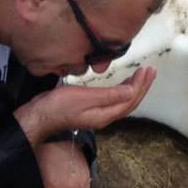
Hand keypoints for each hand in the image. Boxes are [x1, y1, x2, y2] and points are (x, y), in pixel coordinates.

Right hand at [13, 66, 155, 142]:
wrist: (38, 116)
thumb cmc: (58, 107)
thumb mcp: (85, 98)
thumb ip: (109, 95)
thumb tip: (131, 92)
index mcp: (105, 115)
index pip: (130, 100)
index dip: (141, 86)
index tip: (147, 70)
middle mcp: (104, 117)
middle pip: (129, 103)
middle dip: (141, 87)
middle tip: (150, 71)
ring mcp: (96, 114)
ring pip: (121, 102)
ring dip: (132, 88)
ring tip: (140, 76)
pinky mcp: (89, 109)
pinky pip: (112, 100)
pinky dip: (120, 90)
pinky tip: (120, 84)